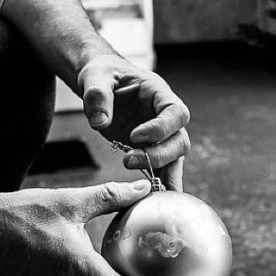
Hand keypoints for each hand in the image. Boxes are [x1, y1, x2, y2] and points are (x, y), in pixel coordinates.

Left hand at [78, 54, 189, 191]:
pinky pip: (162, 168)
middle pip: (180, 140)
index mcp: (159, 93)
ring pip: (174, 158)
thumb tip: (101, 122)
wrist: (101, 82)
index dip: (160, 128)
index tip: (135, 136)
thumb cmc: (102, 74)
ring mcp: (161, 133)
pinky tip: (155, 201)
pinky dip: (160, 183)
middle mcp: (166, 115)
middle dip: (159, 155)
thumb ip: (97, 95)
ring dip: (160, 172)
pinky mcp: (151, 147)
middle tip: (128, 160)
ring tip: (141, 187)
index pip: (175, 112)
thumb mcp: (95, 77)